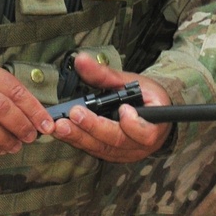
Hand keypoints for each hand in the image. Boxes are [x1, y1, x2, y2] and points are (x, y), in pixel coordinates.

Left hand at [51, 51, 171, 163]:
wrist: (152, 114)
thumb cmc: (145, 97)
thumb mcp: (131, 81)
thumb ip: (105, 74)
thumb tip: (81, 60)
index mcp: (155, 125)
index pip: (146, 132)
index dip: (133, 124)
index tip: (123, 109)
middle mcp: (141, 144)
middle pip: (116, 140)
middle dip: (93, 127)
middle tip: (74, 115)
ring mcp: (126, 153)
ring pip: (101, 148)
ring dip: (78, 137)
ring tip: (60, 126)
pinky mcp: (112, 156)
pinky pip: (94, 151)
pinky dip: (78, 141)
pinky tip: (63, 132)